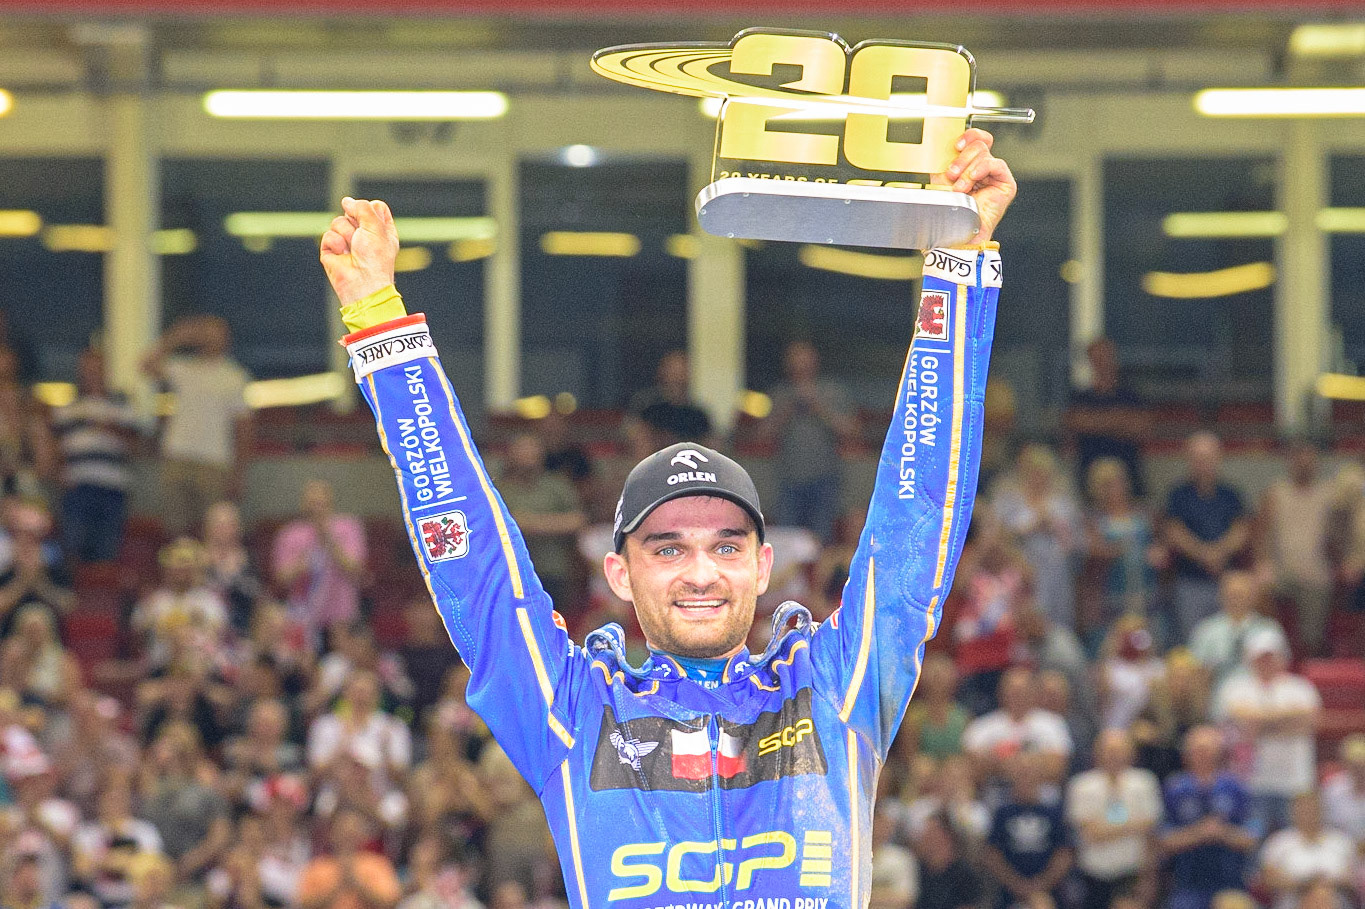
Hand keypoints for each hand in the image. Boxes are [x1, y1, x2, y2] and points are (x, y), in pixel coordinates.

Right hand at [320, 197, 399, 304]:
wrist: (362, 282)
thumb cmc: (375, 258)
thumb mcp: (376, 226)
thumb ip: (363, 208)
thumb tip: (346, 201)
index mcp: (381, 230)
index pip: (374, 207)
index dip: (370, 209)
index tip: (373, 222)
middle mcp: (364, 235)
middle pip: (353, 211)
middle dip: (356, 222)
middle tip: (362, 238)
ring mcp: (347, 241)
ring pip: (338, 221)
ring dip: (346, 234)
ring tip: (352, 249)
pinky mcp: (331, 249)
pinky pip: (328, 234)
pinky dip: (335, 244)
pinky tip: (342, 255)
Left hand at [937, 128, 1016, 244]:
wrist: (956, 230)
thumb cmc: (948, 210)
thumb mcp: (940, 178)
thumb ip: (943, 160)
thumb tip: (939, 143)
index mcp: (969, 164)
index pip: (976, 138)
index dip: (968, 136)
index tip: (956, 146)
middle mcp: (983, 167)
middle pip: (979, 144)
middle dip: (962, 159)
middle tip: (952, 174)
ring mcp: (995, 175)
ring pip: (984, 153)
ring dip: (968, 170)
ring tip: (961, 187)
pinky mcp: (1006, 183)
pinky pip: (995, 164)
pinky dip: (982, 168)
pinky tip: (974, 178)